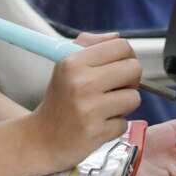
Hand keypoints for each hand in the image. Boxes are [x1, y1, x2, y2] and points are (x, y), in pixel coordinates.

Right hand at [25, 33, 141, 168]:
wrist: (42, 139)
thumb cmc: (59, 100)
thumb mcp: (66, 66)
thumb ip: (90, 46)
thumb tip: (116, 37)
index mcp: (73, 62)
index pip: (121, 46)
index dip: (126, 56)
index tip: (120, 66)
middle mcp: (81, 83)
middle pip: (134, 68)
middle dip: (130, 79)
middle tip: (117, 87)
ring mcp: (89, 109)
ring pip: (134, 97)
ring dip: (124, 105)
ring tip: (105, 107)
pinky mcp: (96, 133)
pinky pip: (124, 123)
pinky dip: (115, 125)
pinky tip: (99, 124)